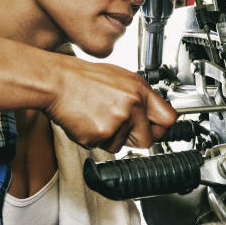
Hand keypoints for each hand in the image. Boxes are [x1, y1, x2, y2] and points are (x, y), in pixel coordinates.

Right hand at [45, 56, 176, 152]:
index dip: (160, 128)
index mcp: (139, 90)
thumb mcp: (119, 77)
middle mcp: (132, 105)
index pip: (168, 118)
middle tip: (119, 126)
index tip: (154, 129)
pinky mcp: (100, 134)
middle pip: (147, 140)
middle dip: (134, 138)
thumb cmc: (83, 78)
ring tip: (97, 116)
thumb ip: (139, 95)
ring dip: (110, 137)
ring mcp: (117, 121)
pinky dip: (95, 139)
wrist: (57, 82)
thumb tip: (152, 112)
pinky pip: (103, 147)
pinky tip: (88, 120)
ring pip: (121, 146)